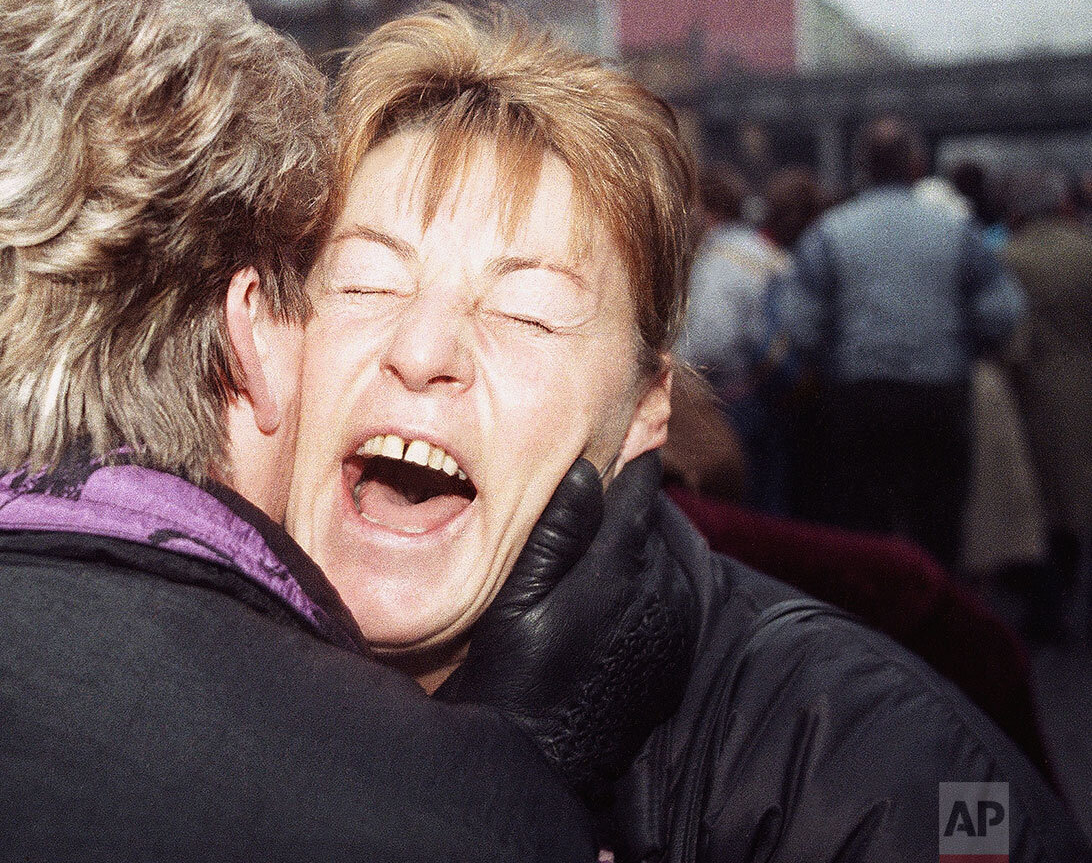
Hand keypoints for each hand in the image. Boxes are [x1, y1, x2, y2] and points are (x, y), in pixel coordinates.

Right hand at [436, 452, 693, 805]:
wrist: (541, 763)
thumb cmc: (514, 677)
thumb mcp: (518, 599)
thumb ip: (557, 530)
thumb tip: (586, 467)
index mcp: (619, 566)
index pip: (639, 488)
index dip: (633, 452)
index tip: (627, 422)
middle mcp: (658, 590)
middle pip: (649, 522)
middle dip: (625, 502)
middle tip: (593, 483)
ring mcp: (670, 624)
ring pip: (656, 558)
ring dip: (632, 545)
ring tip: (591, 547)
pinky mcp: (672, 653)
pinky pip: (663, 597)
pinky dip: (641, 585)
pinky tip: (601, 597)